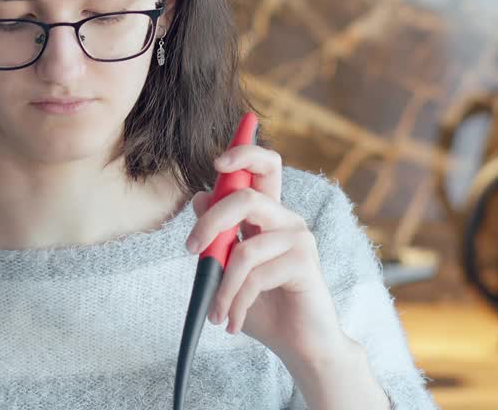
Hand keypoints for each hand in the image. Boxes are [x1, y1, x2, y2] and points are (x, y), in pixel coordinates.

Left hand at [184, 145, 345, 363]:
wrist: (298, 344)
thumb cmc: (263, 305)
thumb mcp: (229, 269)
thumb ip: (218, 236)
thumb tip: (200, 197)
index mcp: (269, 214)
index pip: (264, 167)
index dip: (244, 153)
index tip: (217, 161)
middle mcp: (286, 219)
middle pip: (245, 198)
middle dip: (210, 223)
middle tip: (192, 251)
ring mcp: (298, 238)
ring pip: (244, 249)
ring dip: (222, 287)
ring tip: (217, 313)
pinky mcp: (304, 262)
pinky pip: (256, 275)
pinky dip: (236, 302)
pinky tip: (234, 321)